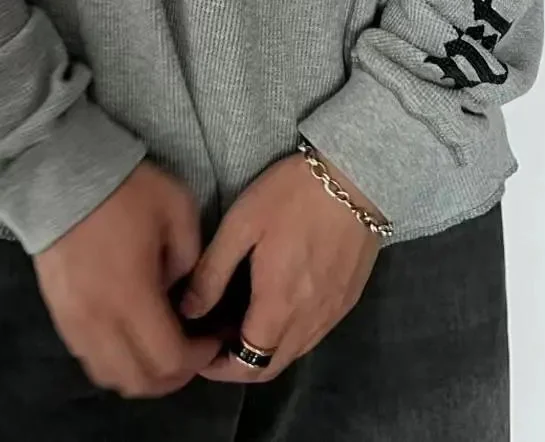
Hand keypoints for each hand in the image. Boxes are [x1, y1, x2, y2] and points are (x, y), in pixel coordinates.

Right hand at [32, 158, 225, 397]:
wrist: (58, 176)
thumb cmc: (124, 190)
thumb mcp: (177, 209)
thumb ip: (189, 258)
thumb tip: (181, 293)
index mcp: (132, 297)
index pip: (168, 359)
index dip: (197, 359)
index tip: (211, 340)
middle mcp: (100, 322)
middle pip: (139, 382)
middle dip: (172, 376)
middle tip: (191, 351)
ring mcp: (74, 322)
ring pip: (110, 377)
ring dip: (141, 374)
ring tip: (160, 348)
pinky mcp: (59, 315)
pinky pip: (89, 359)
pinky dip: (115, 361)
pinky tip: (129, 337)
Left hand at [178, 146, 384, 383]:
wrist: (356, 176)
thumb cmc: (292, 195)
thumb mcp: (242, 224)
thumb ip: (212, 272)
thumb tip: (188, 311)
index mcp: (279, 306)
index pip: (246, 365)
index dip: (219, 369)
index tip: (199, 352)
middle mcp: (310, 322)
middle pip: (270, 367)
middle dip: (239, 364)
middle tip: (215, 338)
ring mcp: (333, 312)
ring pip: (294, 352)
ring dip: (265, 349)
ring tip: (240, 320)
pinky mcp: (348, 299)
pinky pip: (314, 334)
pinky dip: (289, 334)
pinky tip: (276, 305)